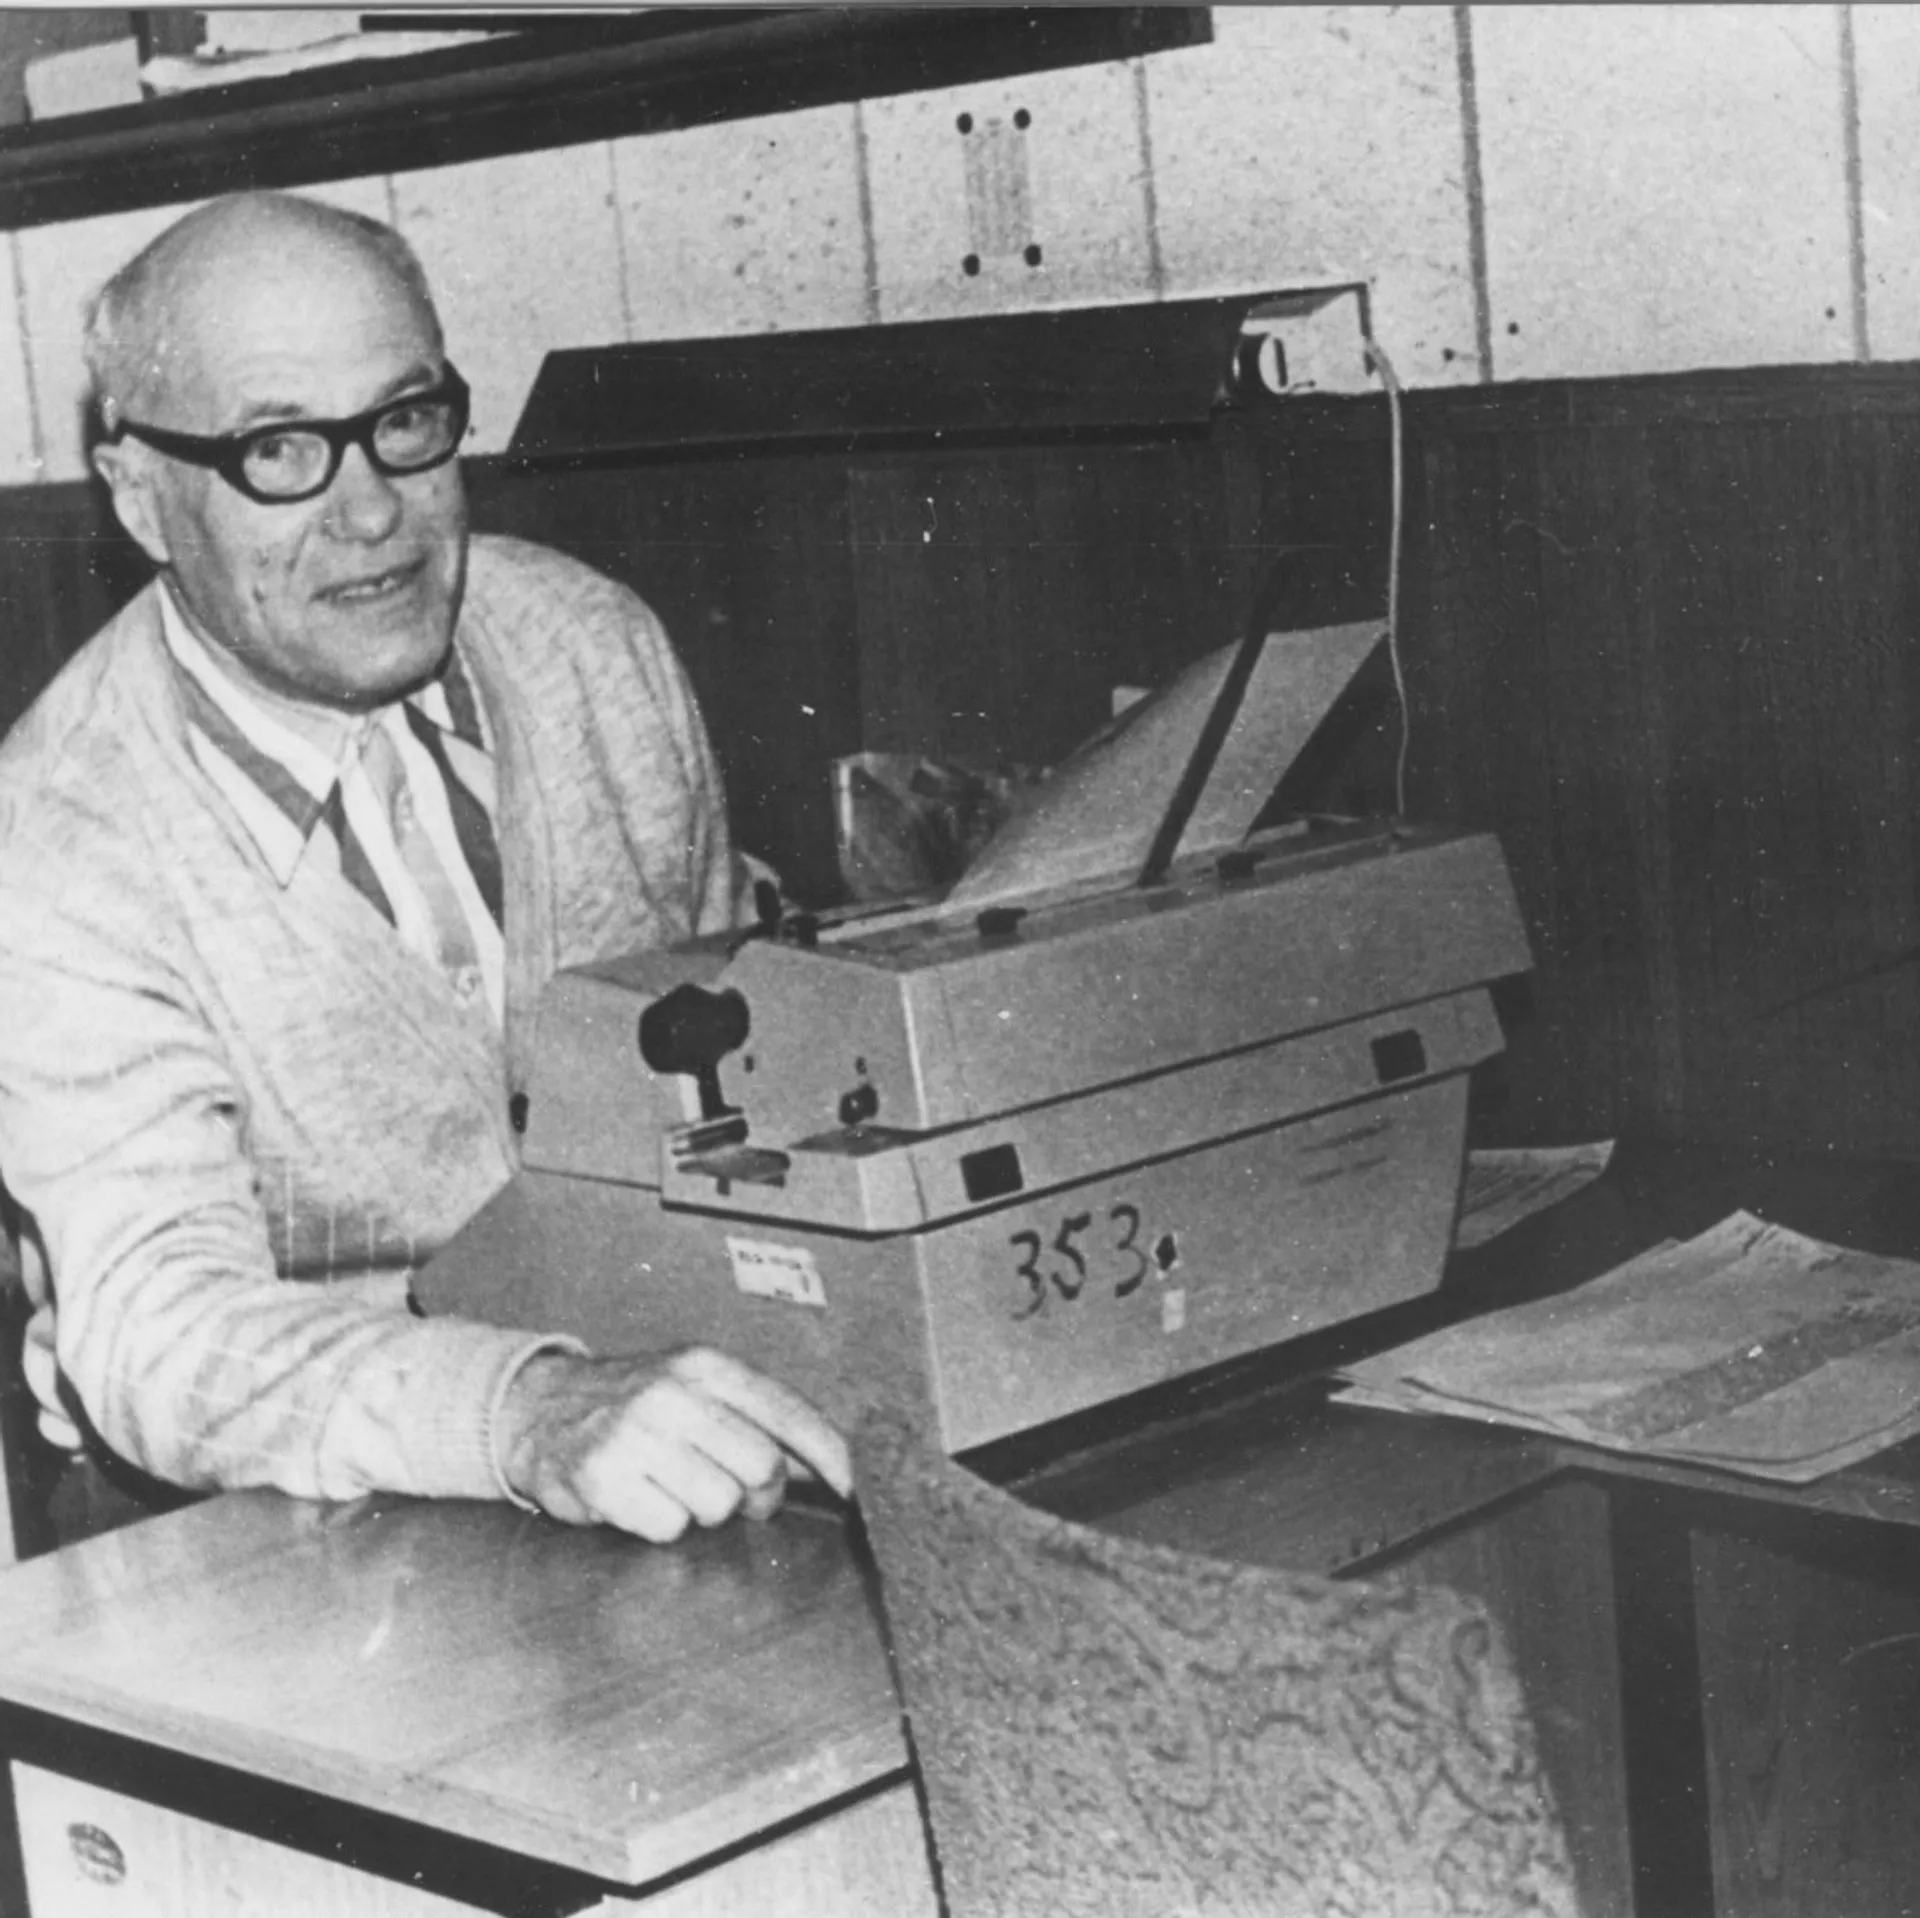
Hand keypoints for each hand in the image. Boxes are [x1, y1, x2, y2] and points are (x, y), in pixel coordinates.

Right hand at [495, 1346, 851, 1541]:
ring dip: (705, 1510)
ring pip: (718, 1503)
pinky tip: (642, 1499)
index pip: (788, 1411)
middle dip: (759, 1494)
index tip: (855, 1488)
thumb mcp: (697, 1387)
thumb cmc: (636, 1406)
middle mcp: (674, 1393)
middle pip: (760, 1466)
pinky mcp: (602, 1477)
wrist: (539, 1410)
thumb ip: (761, 1417)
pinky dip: (662, 1525)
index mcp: (707, 1366)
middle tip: (738, 1495)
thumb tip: (832, 1461)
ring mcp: (635, 1434)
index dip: (830, 1455)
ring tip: (676, 1487)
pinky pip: (669, 1528)